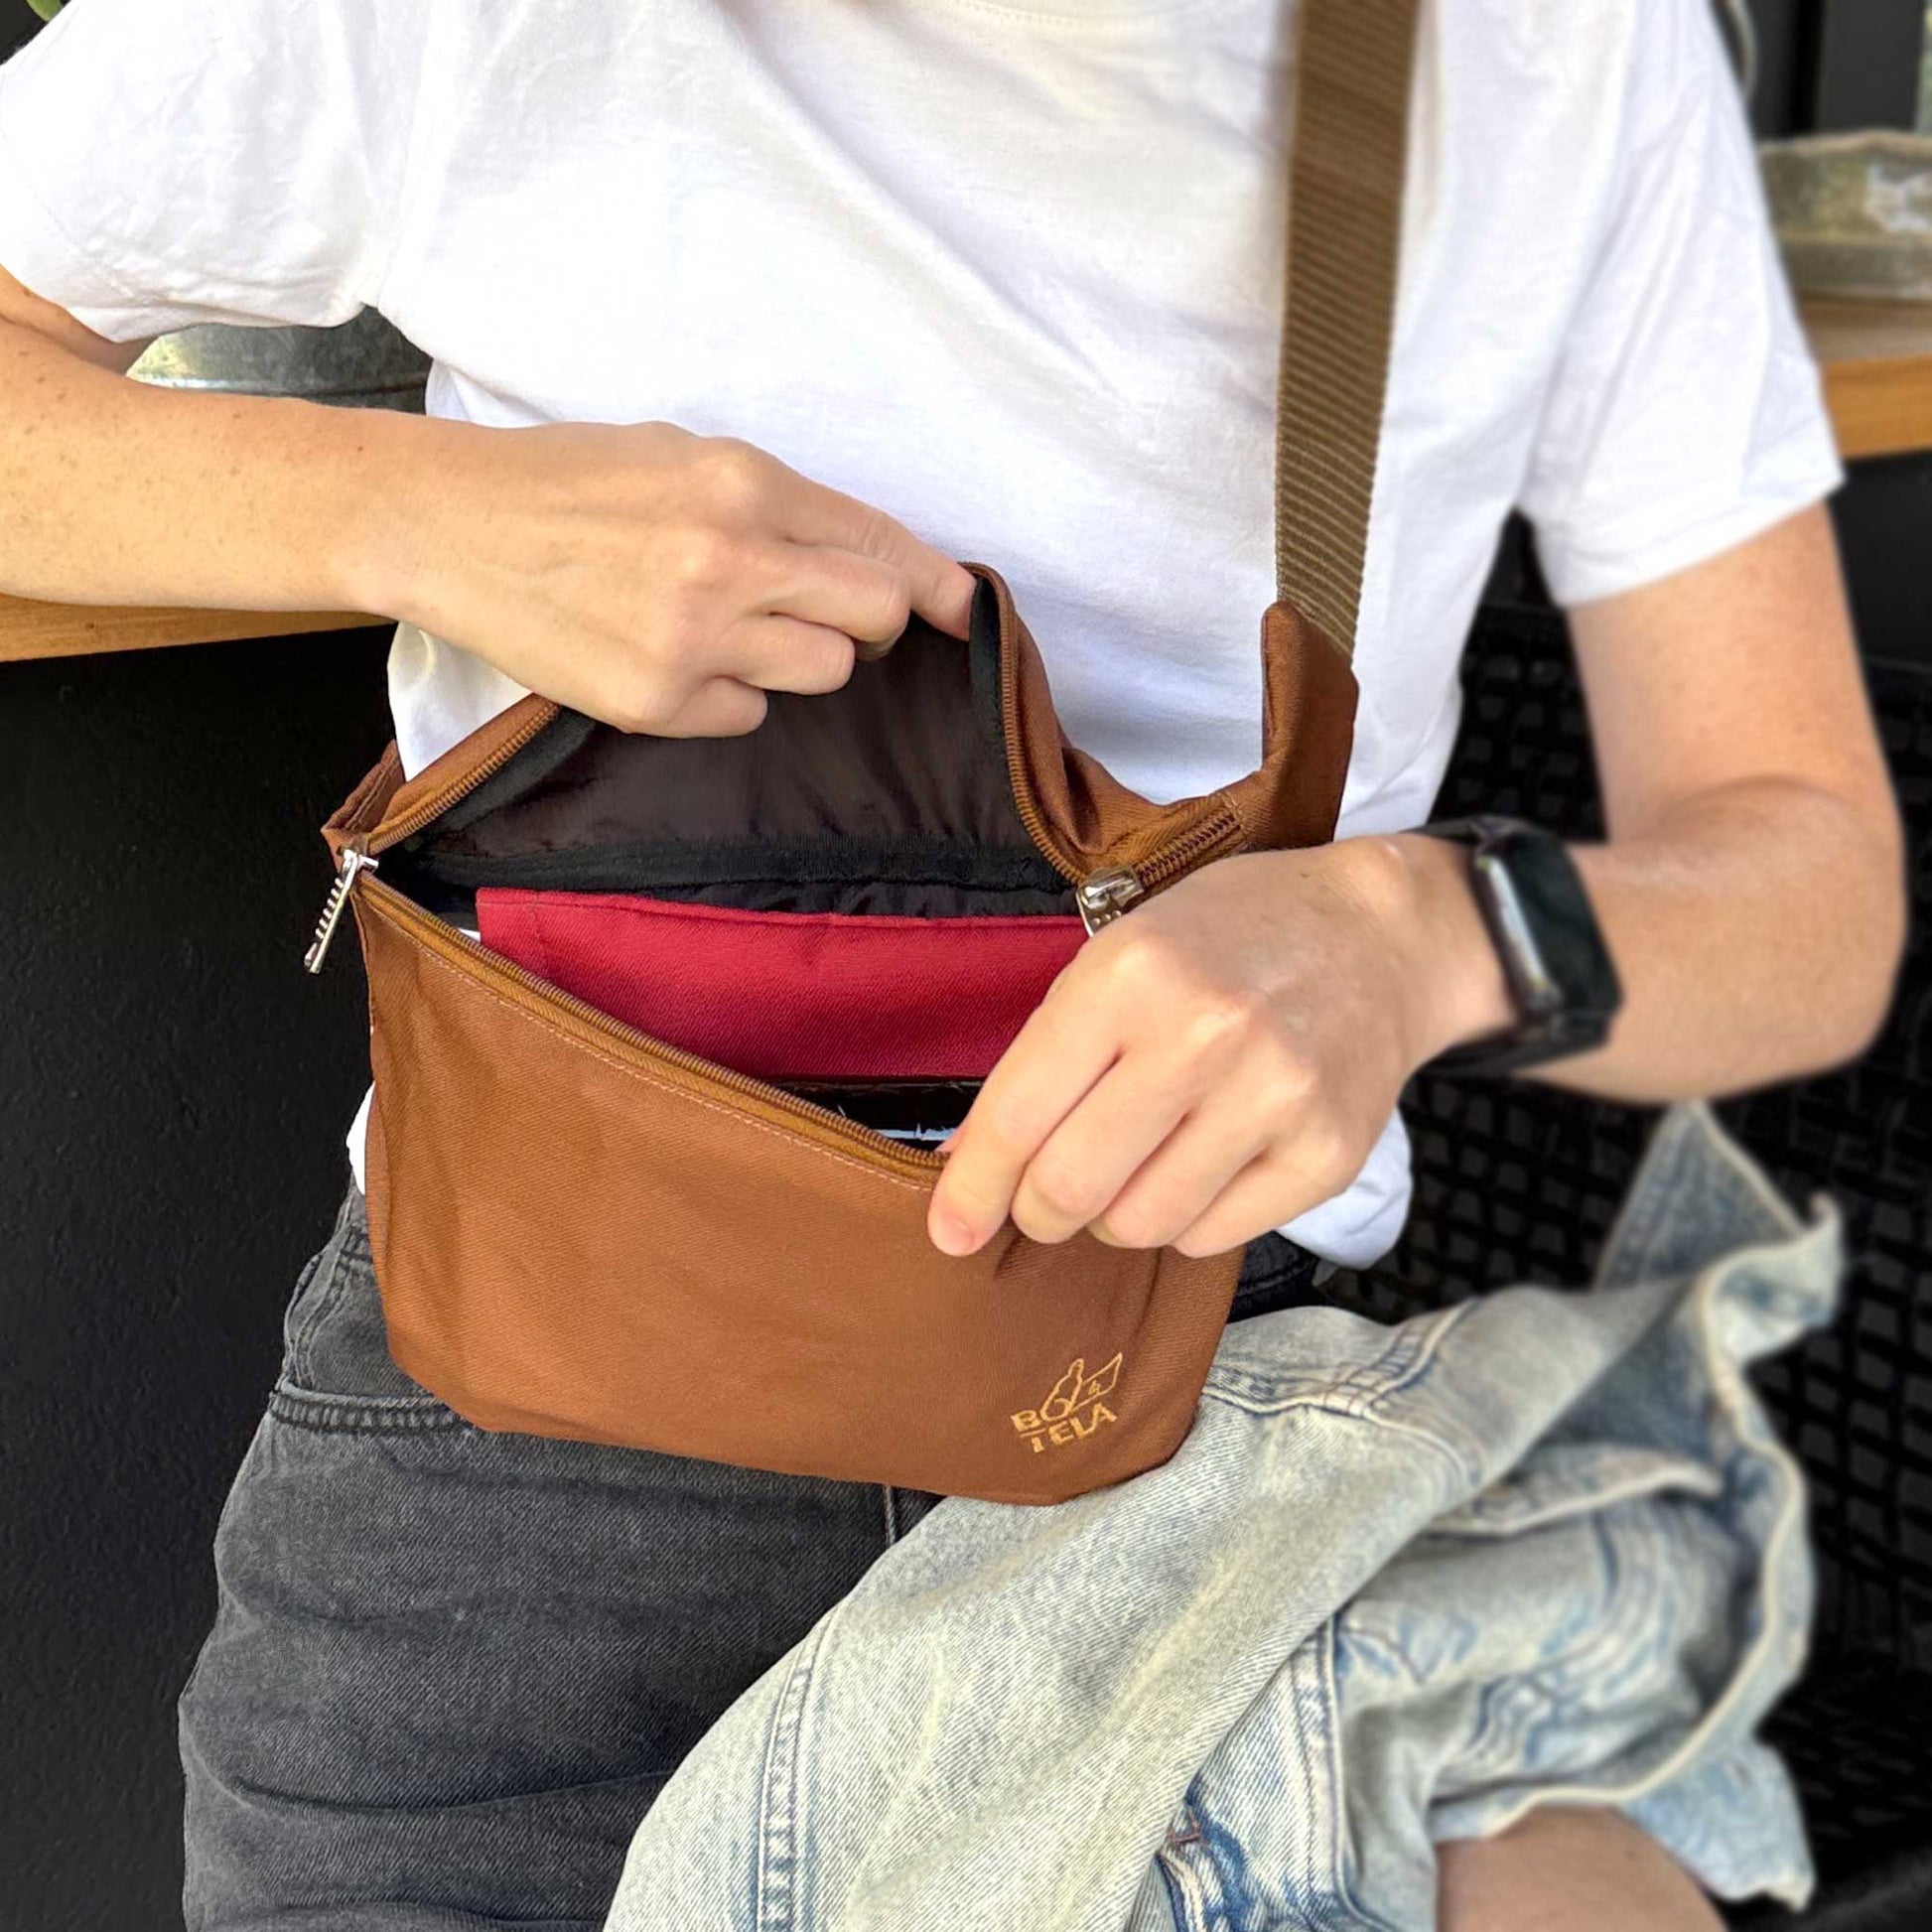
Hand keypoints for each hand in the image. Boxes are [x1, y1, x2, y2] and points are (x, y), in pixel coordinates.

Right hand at [355, 419, 977, 735]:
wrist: (448, 526)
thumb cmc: (565, 481)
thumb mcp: (681, 454)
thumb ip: (775, 502)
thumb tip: (862, 551)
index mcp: (743, 482)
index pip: (881, 542)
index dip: (937, 583)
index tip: (964, 609)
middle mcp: (731, 560)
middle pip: (874, 616)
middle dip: (876, 621)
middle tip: (837, 617)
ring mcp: (694, 639)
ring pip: (823, 672)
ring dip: (799, 657)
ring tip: (736, 631)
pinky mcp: (656, 703)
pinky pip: (748, 717)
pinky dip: (729, 698)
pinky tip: (674, 661)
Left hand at [927, 837, 1513, 1257]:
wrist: (1375, 936)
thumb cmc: (1229, 940)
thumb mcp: (1122, 956)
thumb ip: (1046, 1056)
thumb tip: (968, 1164)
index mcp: (1132, 976)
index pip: (1021, 1113)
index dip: (972, 1187)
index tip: (950, 1230)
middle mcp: (1203, 1034)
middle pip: (1072, 1186)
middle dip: (1041, 1211)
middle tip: (1048, 1200)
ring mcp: (1273, 1097)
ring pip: (1141, 1225)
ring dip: (1116, 1216)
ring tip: (1137, 1166)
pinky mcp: (1326, 1153)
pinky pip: (1213, 1236)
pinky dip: (1186, 1220)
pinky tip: (1201, 1166)